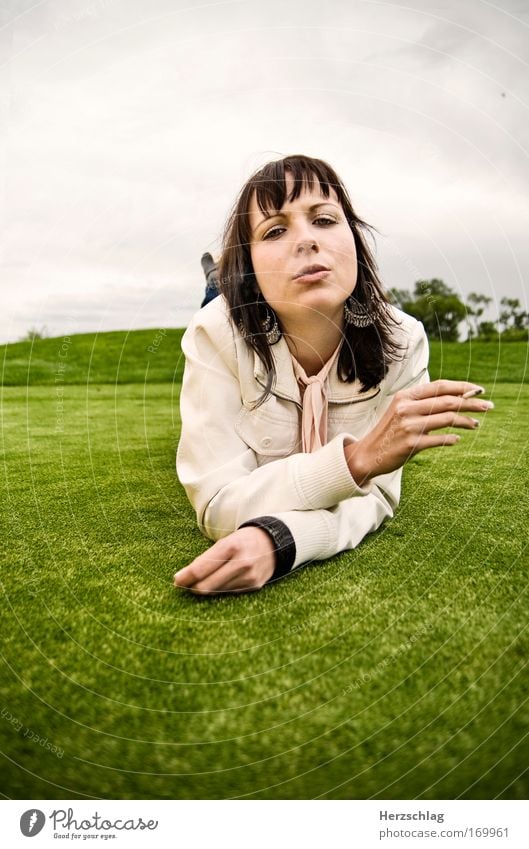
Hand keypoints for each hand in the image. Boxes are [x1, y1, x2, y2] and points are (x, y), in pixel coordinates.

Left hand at [173, 526, 275, 594]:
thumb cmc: (242, 541)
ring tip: (203, 581)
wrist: (272, 543)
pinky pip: (229, 593)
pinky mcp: (254, 586)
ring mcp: (249, 576)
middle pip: (206, 585)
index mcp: (231, 546)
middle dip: (192, 587)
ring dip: (206, 588)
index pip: (201, 568)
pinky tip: (220, 582)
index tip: (177, 580)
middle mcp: (241, 562)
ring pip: (216, 592)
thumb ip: (206, 559)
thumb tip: (183, 578)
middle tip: (185, 584)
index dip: (185, 577)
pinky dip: (220, 589)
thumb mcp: (224, 542)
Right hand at [346, 380, 493, 484]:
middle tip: (488, 406)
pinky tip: (457, 439)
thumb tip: (455, 397)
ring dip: (466, 420)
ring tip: (476, 423)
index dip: (462, 386)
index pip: (440, 386)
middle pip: (447, 401)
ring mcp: (409, 426)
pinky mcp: (411, 444)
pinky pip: (440, 439)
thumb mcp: (401, 410)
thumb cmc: (390, 432)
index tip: (479, 390)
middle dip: (471, 402)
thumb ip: (422, 402)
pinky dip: (452, 438)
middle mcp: (407, 408)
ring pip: (447, 418)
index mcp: (405, 396)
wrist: (368, 454)